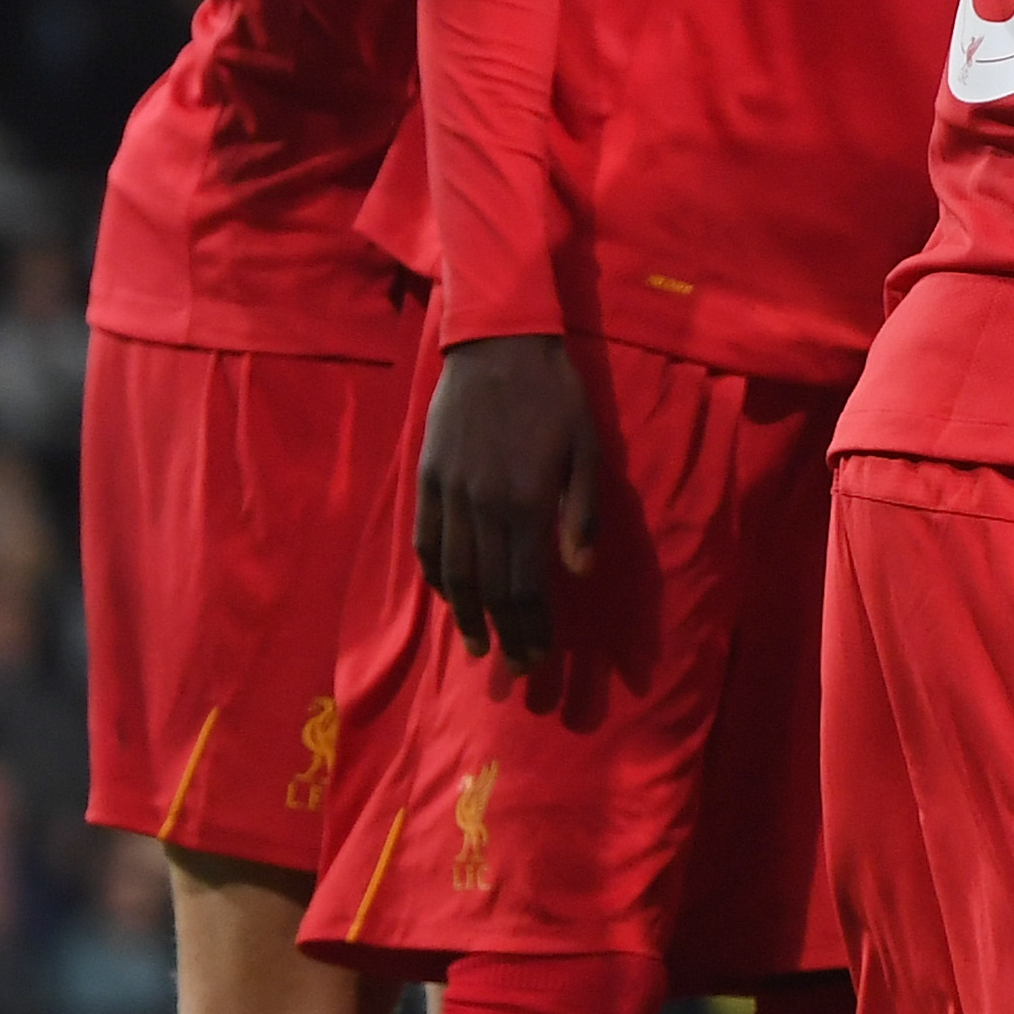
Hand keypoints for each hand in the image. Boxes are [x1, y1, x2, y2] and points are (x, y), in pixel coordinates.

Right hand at [414, 333, 599, 671]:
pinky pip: (427, 540)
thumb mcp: (586, 451)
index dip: (533, 626)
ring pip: (453, 571)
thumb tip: (580, 573)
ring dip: (466, 615)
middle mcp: (482, 506)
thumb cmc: (554, 396)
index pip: (526, 585)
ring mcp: (448, 494)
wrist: (498, 345)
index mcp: (525, 503)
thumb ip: (582, 515)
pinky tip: (449, 596)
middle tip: (516, 668)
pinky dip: (436, 575)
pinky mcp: (427, 479)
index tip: (540, 656)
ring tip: (480, 647)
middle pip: (490, 587)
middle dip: (505, 632)